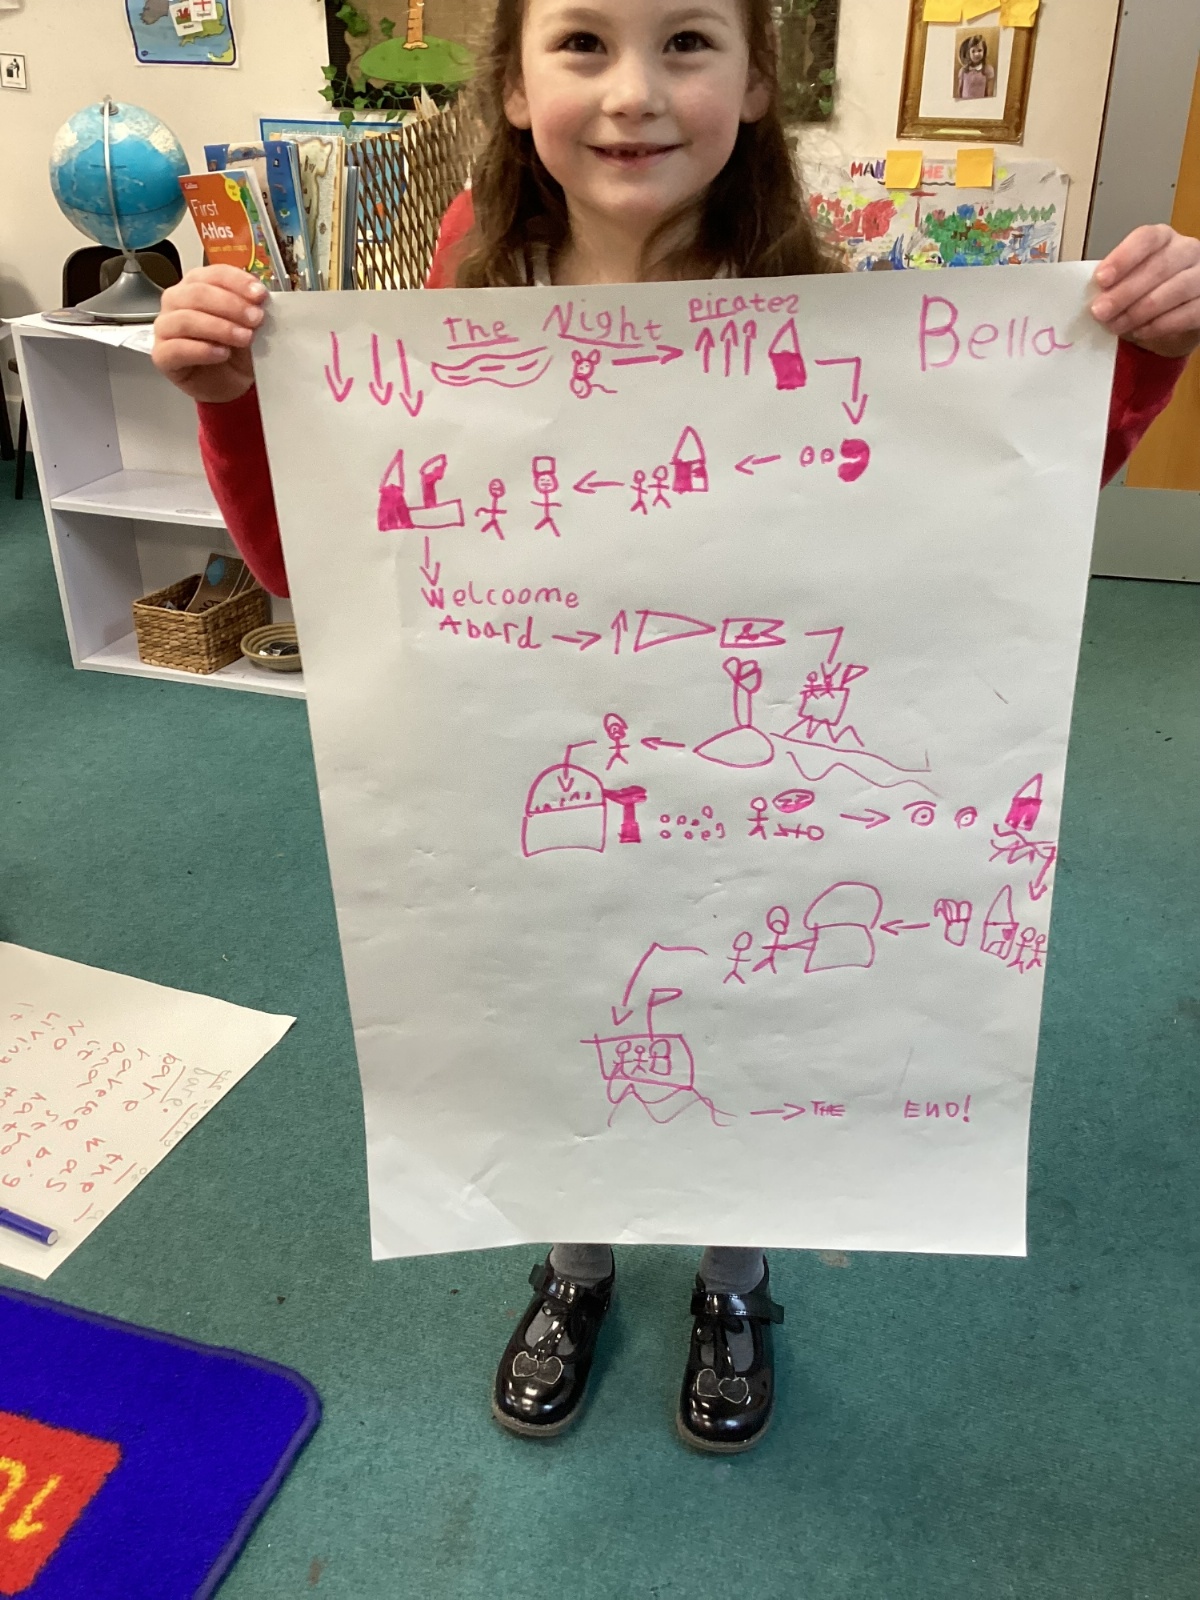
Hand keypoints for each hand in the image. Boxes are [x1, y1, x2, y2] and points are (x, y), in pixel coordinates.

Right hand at [151, 265, 267, 403]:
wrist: (233, 384)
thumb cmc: (236, 350)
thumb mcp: (250, 326)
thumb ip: (251, 309)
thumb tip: (260, 298)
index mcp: (197, 285)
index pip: (213, 274)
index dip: (237, 282)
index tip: (260, 294)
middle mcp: (177, 301)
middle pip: (197, 293)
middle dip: (231, 305)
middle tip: (256, 319)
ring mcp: (166, 328)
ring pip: (185, 319)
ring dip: (220, 328)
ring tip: (244, 338)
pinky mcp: (162, 355)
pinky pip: (177, 348)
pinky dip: (203, 350)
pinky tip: (222, 354)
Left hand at [1091, 224, 1199, 359]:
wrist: (1169, 318)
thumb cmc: (1142, 294)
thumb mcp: (1124, 283)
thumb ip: (1111, 284)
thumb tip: (1091, 296)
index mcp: (1162, 238)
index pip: (1146, 239)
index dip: (1123, 258)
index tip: (1101, 279)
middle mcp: (1186, 250)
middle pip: (1158, 267)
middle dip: (1125, 293)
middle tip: (1100, 312)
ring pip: (1175, 290)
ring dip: (1140, 311)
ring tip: (1116, 325)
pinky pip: (1188, 313)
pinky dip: (1161, 325)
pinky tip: (1141, 331)